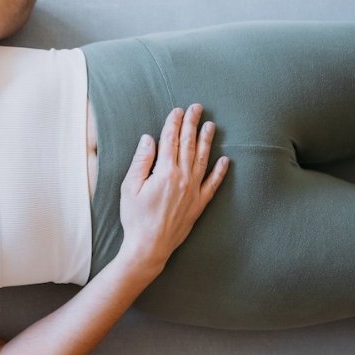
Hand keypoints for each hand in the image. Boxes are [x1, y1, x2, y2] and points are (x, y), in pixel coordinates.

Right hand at [118, 104, 229, 271]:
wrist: (149, 246)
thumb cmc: (135, 218)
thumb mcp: (129, 187)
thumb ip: (141, 161)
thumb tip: (148, 139)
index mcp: (164, 172)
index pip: (170, 141)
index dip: (173, 123)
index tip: (177, 110)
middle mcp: (183, 178)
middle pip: (188, 146)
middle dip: (192, 125)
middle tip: (197, 108)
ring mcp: (193, 191)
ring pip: (202, 160)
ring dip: (207, 141)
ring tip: (211, 125)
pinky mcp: (198, 204)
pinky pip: (212, 184)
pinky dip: (219, 172)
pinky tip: (225, 161)